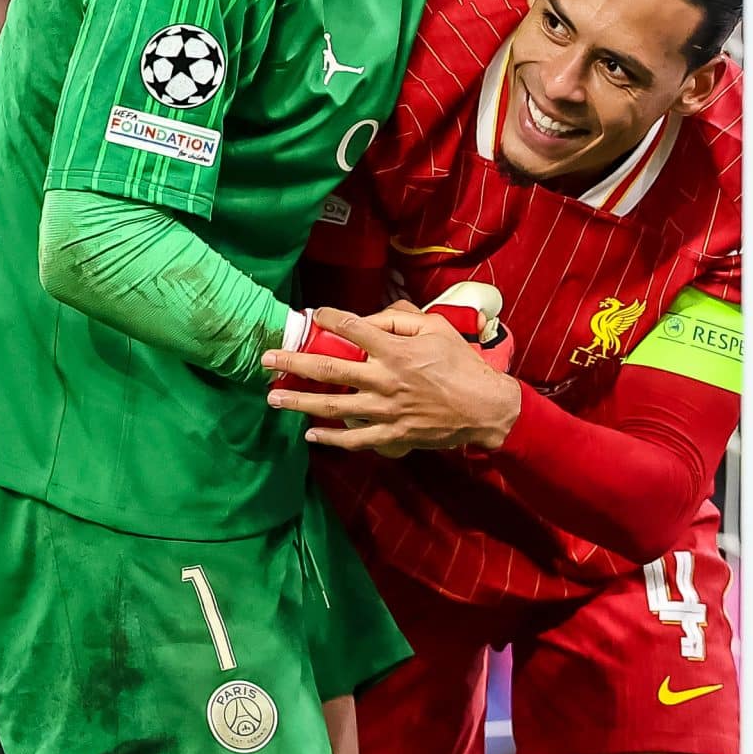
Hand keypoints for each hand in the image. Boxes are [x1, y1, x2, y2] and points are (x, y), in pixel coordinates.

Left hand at [264, 305, 523, 455]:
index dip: (329, 318)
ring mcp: (385, 410)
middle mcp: (384, 380)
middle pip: (329, 369)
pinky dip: (330, 438)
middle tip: (267, 360)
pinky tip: (310, 434)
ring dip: (300, 403)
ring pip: (333, 406)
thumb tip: (369, 317)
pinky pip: (355, 439)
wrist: (485, 408)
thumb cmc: (462, 364)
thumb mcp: (438, 328)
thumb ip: (401, 319)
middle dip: (294, 364)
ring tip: (274, 399)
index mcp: (396, 351)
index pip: (353, 328)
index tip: (313, 315)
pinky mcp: (392, 434)